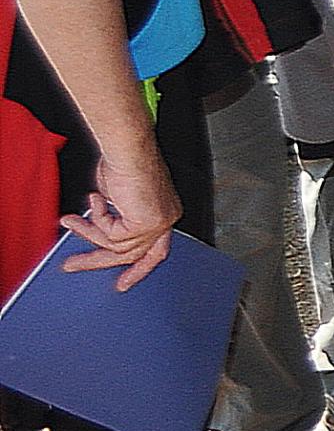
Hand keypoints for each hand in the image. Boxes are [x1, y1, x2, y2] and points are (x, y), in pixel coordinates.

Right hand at [59, 137, 182, 289]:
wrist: (127, 149)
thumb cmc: (123, 163)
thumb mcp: (118, 198)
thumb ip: (116, 220)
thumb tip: (98, 237)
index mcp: (165, 213)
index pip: (156, 249)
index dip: (139, 267)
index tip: (123, 281)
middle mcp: (167, 219)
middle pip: (135, 255)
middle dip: (98, 261)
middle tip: (72, 265)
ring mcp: (159, 222)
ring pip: (117, 246)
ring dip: (88, 233)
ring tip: (70, 221)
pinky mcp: (145, 223)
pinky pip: (111, 235)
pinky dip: (98, 219)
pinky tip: (98, 199)